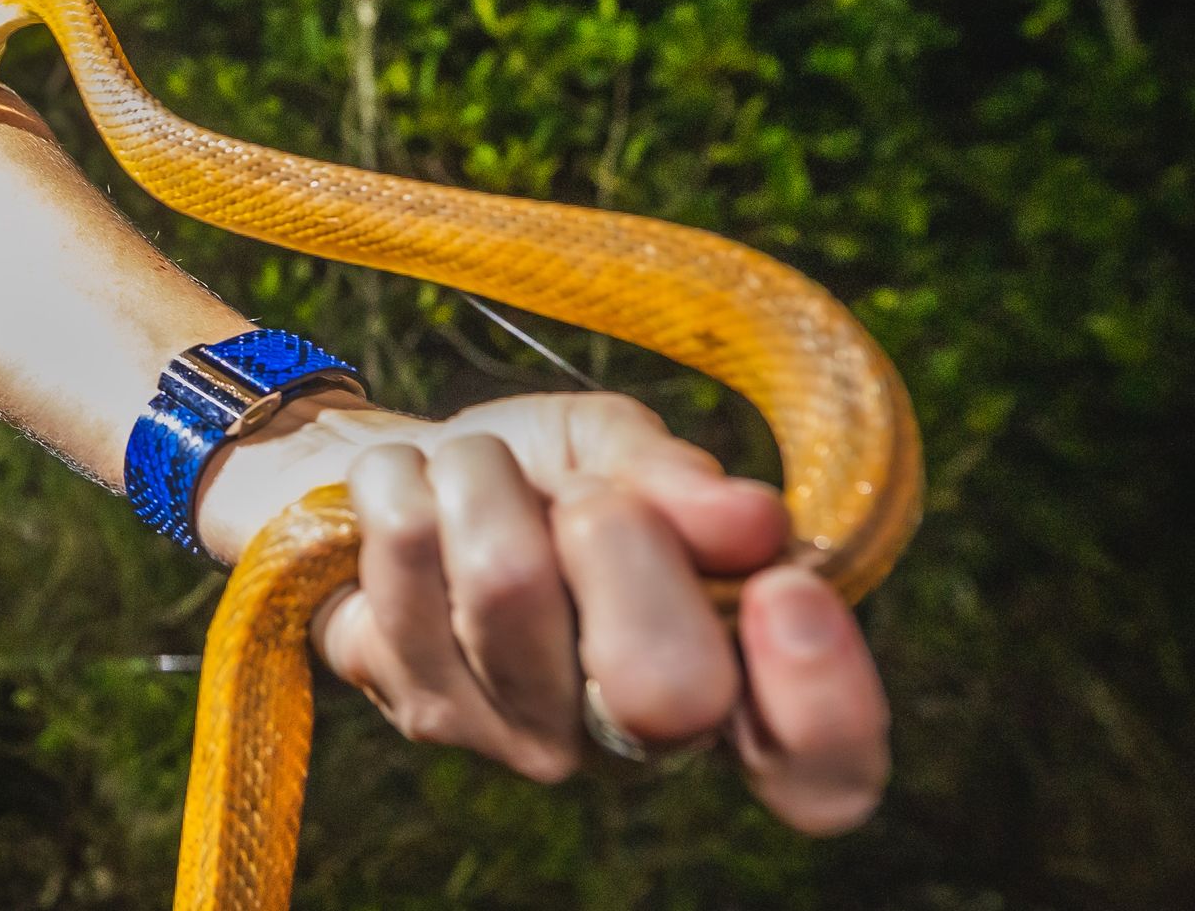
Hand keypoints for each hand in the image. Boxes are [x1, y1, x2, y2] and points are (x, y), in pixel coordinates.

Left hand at [193, 390, 889, 835]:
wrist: (400, 481)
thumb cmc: (538, 477)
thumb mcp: (619, 450)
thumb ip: (681, 484)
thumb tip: (751, 522)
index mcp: (727, 683)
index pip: (820, 774)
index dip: (825, 703)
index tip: (784, 590)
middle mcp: (635, 746)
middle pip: (662, 687)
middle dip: (622, 536)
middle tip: (585, 493)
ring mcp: (520, 739)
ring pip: (510, 580)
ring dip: (487, 477)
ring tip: (479, 471)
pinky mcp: (419, 709)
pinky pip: (409, 551)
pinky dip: (405, 481)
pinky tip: (412, 497)